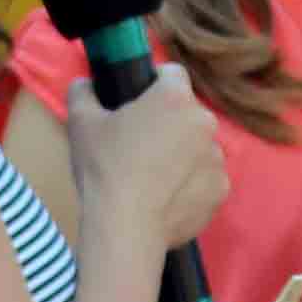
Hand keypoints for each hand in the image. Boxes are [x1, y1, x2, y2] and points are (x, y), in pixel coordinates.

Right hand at [72, 62, 228, 261]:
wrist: (126, 228)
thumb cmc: (104, 168)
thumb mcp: (80, 123)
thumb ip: (82, 93)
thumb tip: (83, 84)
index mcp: (175, 98)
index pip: (172, 73)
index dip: (154, 84)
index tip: (139, 103)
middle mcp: (204, 122)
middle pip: (187, 113)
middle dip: (169, 123)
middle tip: (140, 145)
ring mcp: (217, 158)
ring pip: (199, 147)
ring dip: (182, 154)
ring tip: (153, 177)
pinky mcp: (221, 190)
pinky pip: (206, 179)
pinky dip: (191, 185)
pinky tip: (167, 199)